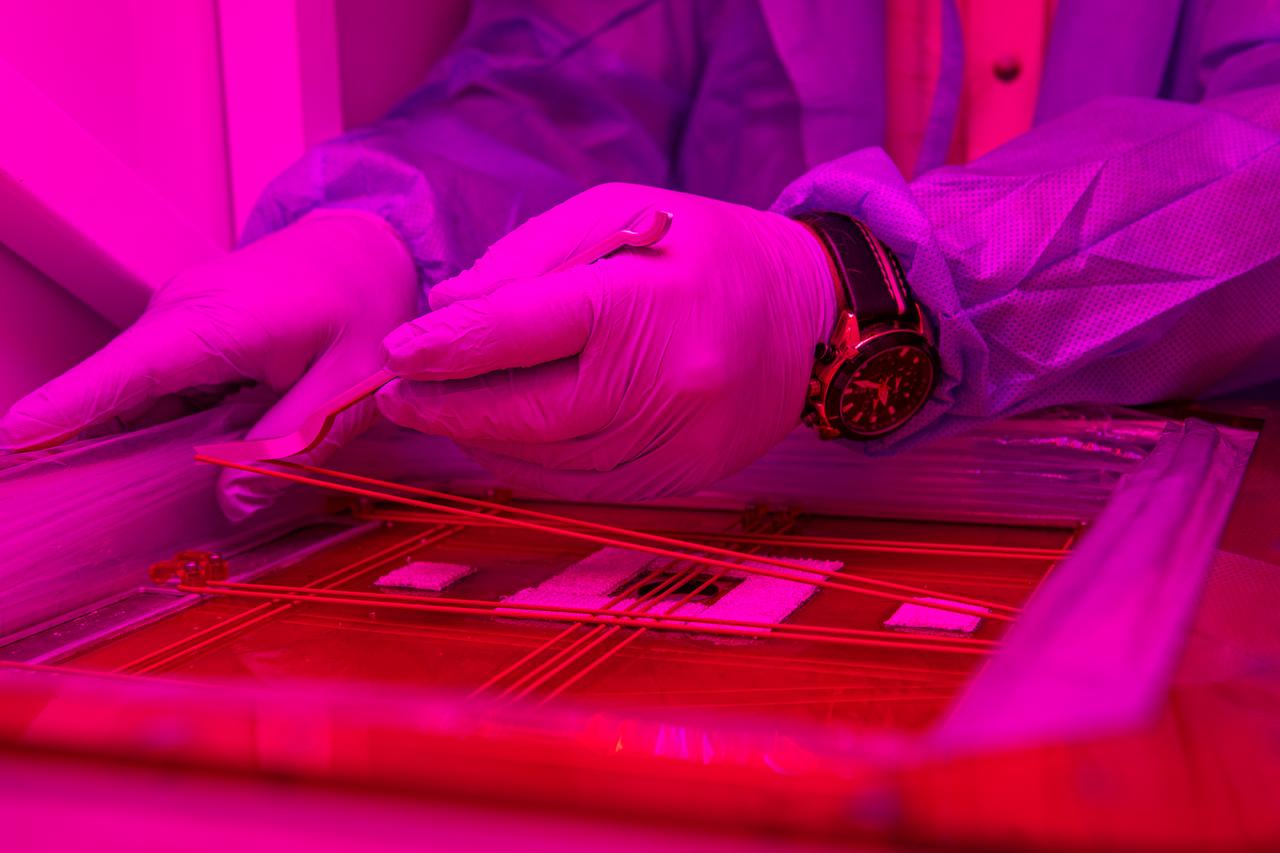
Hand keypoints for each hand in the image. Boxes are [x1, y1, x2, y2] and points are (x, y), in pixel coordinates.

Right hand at [0, 211, 417, 518]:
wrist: (372, 244)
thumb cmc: (366, 307)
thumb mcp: (349, 385)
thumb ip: (292, 443)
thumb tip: (234, 505)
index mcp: (215, 324)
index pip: (125, 372)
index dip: (66, 410)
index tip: (13, 441)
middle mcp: (179, 314)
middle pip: (114, 391)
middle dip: (88, 446)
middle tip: (74, 510)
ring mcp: (177, 317)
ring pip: (134, 391)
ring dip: (129, 439)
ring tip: (122, 496)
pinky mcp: (186, 328)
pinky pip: (156, 383)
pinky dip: (158, 419)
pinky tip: (177, 457)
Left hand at [376, 183, 835, 499]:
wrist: (807, 313)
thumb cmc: (702, 251)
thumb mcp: (618, 216)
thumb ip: (529, 259)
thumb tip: (444, 310)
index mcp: (642, 300)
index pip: (521, 330)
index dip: (447, 349)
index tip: (394, 356)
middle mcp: (664, 380)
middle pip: (527, 414)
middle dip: (449, 409)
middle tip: (396, 397)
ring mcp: (678, 439)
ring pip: (550, 461)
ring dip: (484, 443)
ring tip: (443, 415)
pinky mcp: (685, 476)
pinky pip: (586, 486)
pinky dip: (533, 468)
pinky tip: (503, 444)